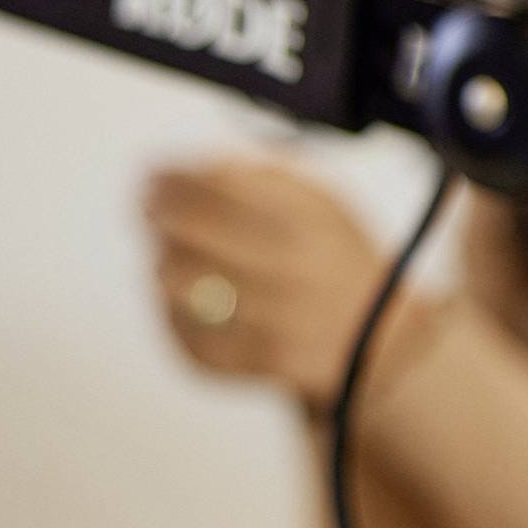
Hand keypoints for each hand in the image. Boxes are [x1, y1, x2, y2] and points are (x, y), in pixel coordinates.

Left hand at [143, 157, 405, 405]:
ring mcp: (280, 320)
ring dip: (163, 262)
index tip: (154, 173)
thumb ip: (265, 176)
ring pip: (182, 286)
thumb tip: (195, 165)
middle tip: (147, 206)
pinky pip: (189, 335)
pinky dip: (174, 314)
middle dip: (161, 213)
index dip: (177, 177)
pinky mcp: (261, 361)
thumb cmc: (333, 257)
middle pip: (195, 233)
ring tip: (166, 252)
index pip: (223, 186)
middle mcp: (297, 270)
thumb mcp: (322, 202)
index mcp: (312, 222)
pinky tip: (180, 300)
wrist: (380, 336)